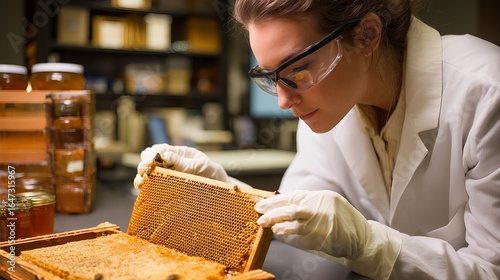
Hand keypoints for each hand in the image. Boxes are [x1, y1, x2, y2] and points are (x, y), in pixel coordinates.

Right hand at [134, 144, 228, 187]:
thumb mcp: (198, 165)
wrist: (218, 187)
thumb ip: (182, 162)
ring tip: (140, 181)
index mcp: (179, 153)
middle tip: (142, 171)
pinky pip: (153, 183)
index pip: (160, 149)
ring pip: (149, 171)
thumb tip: (164, 156)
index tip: (148, 162)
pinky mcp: (167, 185)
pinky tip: (142, 187)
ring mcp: (168, 173)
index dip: (152, 154)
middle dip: (144, 164)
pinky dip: (146, 185)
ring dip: (142, 175)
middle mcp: (170, 162)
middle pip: (150, 159)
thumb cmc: (209, 172)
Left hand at [255, 190, 400, 278]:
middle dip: (272, 211)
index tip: (262, 204)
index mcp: (322, 196)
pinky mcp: (323, 235)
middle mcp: (323, 205)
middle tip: (260, 214)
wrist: (362, 238)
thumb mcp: (327, 206)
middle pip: (292, 206)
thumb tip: (281, 207)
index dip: (276, 200)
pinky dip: (288, 232)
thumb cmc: (342, 222)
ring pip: (294, 219)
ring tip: (267, 224)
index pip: (294, 196)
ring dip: (277, 222)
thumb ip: (308, 204)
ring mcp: (324, 220)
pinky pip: (301, 233)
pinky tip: (279, 232)